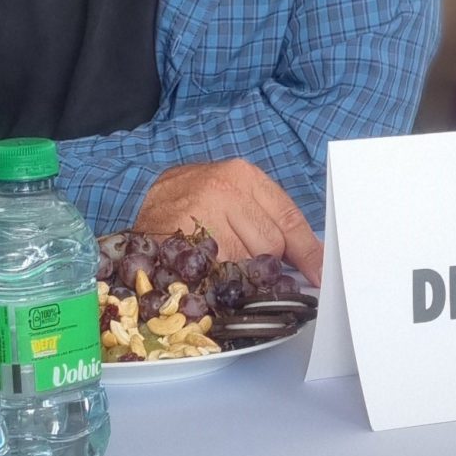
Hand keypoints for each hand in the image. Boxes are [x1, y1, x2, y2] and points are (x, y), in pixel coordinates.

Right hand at [136, 158, 322, 284]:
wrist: (136, 211)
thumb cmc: (189, 206)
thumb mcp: (230, 197)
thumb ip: (265, 219)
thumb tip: (306, 258)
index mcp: (242, 175)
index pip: (288, 217)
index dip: (308, 250)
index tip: (320, 272)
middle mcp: (225, 188)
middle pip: (271, 243)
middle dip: (264, 261)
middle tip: (239, 258)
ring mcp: (203, 213)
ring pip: (246, 261)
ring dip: (238, 271)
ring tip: (215, 257)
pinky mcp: (184, 240)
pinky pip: (218, 273)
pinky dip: (217, 279)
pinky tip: (205, 268)